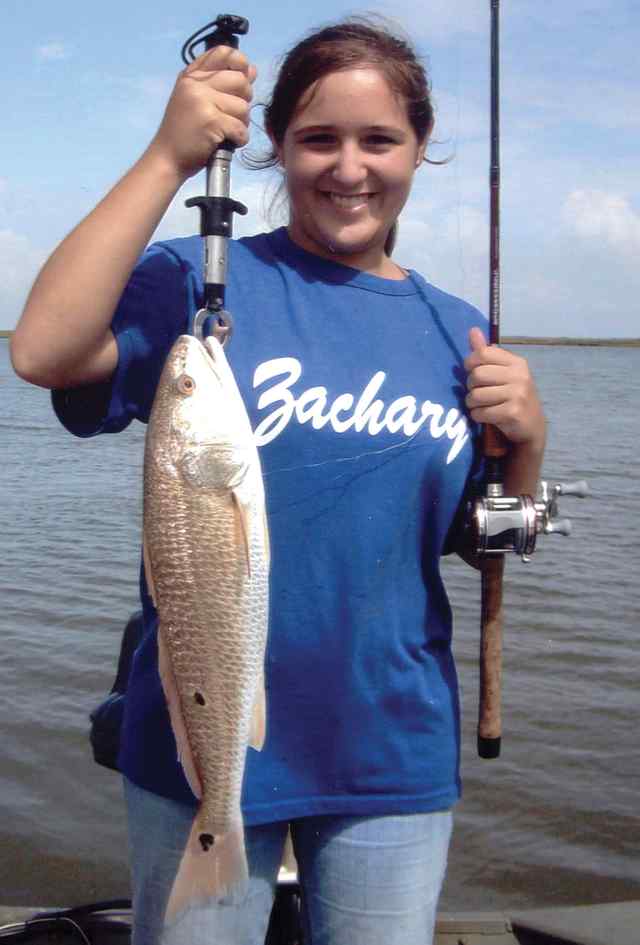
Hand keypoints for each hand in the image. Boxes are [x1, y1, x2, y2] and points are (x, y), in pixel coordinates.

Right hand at [148, 46, 256, 179]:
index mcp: (192, 76)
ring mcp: (202, 101)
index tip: (242, 81)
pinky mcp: (211, 121)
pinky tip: (228, 143)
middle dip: (244, 101)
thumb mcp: (197, 101)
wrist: (167, 159)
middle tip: (232, 116)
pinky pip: (241, 128)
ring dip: (241, 124)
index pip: (224, 52)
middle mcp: (195, 84)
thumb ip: (222, 84)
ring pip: (243, 107)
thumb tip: (251, 70)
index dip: (240, 63)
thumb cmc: (185, 133)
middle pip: (241, 80)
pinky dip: (240, 140)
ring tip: (226, 132)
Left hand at [464, 327, 545, 447]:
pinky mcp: (512, 412)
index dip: (470, 363)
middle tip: (478, 393)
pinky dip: (478, 416)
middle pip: (477, 375)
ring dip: (473, 404)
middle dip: (471, 386)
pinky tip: (486, 416)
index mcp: (517, 362)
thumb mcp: (503, 373)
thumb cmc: (513, 397)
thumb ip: (486, 353)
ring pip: (476, 395)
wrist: (532, 427)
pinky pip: (480, 412)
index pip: (483, 353)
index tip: (473, 372)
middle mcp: (519, 376)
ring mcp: (517, 394)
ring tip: (481, 406)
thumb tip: (472, 330)